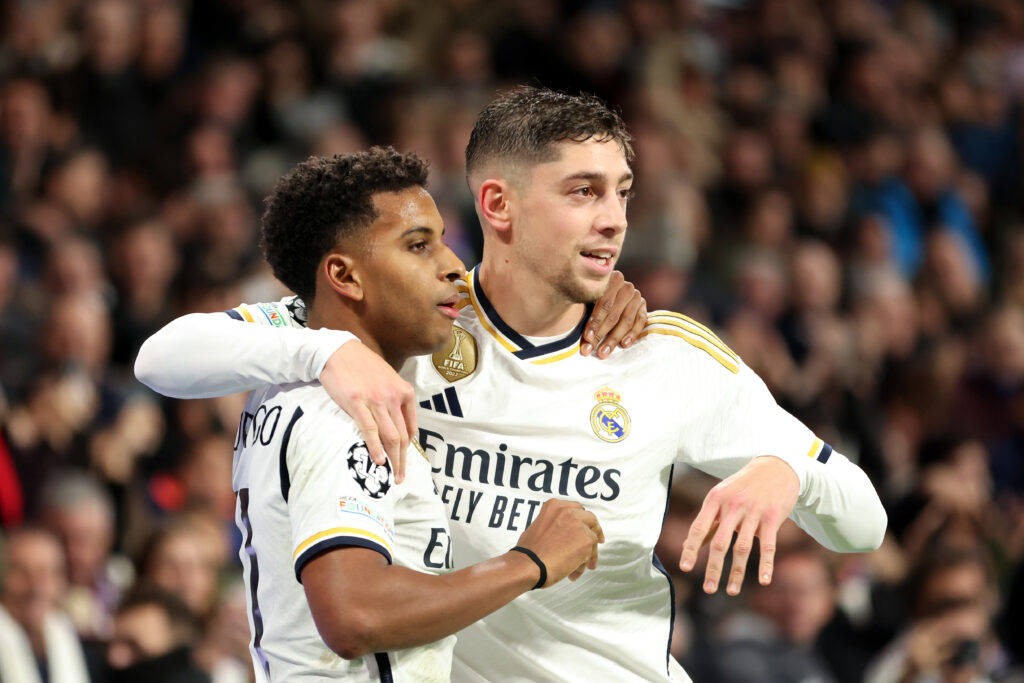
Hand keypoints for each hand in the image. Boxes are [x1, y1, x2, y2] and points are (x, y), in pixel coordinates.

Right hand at [320, 340, 416, 482]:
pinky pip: (370, 430)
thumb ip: (396, 399)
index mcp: (404, 392)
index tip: (404, 462)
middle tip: (401, 478)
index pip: (411, 428)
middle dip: (403, 460)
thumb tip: (400, 424)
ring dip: (393, 460)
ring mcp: (377, 401)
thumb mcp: (388, 379)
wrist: (339, 351)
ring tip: (392, 476)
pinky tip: (378, 460)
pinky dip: (375, 447)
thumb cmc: (362, 366)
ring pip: (390, 436)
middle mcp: (394, 397)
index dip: (409, 449)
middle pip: (402, 436)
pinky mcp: (358, 403)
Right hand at [515, 500, 604, 586]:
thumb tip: (564, 535)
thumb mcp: (538, 527)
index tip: (585, 528)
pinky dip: (585, 563)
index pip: (576, 509)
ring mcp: (579, 524)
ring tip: (577, 568)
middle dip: (594, 531)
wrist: (528, 565)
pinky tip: (573, 572)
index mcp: (555, 506)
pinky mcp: (587, 540)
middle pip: (590, 519)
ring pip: (593, 538)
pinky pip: (592, 552)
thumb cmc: (528, 552)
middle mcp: (568, 511)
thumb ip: (555, 526)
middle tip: (596, 542)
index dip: (582, 521)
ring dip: (587, 554)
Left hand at [581, 271, 646, 357]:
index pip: (604, 304)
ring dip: (613, 339)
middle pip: (614, 315)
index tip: (587, 338)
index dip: (595, 323)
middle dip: (601, 335)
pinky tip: (624, 345)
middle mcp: (626, 287)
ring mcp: (636, 296)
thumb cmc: (593, 296)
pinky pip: (640, 322)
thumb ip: (585, 306)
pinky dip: (632, 334)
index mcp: (612, 280)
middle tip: (590, 349)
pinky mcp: (643, 306)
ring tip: (603, 352)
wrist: (611, 291)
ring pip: (626, 321)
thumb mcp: (588, 297)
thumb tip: (575, 328)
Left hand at [679, 456, 798, 594]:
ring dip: (736, 572)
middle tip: (708, 589)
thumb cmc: (743, 486)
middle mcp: (732, 505)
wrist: (776, 467)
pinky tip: (763, 580)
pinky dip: (765, 564)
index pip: (699, 527)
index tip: (685, 567)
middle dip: (713, 567)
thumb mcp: (721, 497)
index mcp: (715, 499)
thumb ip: (708, 521)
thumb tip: (688, 546)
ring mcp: (753, 511)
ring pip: (742, 547)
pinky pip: (768, 545)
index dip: (691, 548)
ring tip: (731, 591)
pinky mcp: (773, 517)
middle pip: (719, 542)